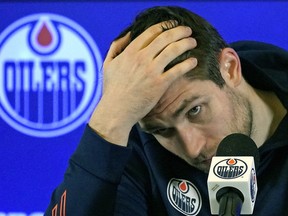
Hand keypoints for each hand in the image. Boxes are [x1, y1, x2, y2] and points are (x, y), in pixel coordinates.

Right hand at [89, 21, 196, 145]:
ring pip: (173, 50)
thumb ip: (116, 46)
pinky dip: (188, 64)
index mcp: (130, 52)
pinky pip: (177, 70)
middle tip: (188, 31)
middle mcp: (141, 58)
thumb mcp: (108, 64)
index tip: (172, 25)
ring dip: (186, 43)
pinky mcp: (159, 84)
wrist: (117, 110)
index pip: (151, 33)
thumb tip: (128, 34)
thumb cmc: (112, 89)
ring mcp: (151, 71)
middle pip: (165, 38)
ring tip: (193, 42)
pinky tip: (194, 61)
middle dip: (179, 31)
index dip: (164, 26)